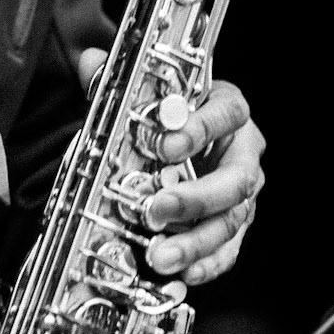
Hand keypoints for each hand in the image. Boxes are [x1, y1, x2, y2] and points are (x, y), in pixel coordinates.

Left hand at [77, 48, 265, 288]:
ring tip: (161, 255)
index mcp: (227, 112)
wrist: (183, 145)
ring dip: (195, 241)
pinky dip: (207, 264)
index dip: (199, 130)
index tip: (165, 144)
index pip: (226, 115)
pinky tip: (183, 273)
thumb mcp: (144, 99)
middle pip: (236, 179)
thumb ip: (118, 84)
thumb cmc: (171, 121)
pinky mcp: (233, 227)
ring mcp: (241, 195)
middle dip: (196, 197)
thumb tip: (91, 60)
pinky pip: (228, 250)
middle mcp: (242, 153)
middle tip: (157, 209)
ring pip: (231, 220)